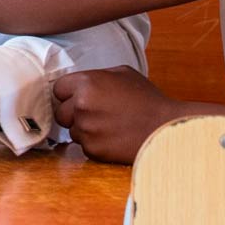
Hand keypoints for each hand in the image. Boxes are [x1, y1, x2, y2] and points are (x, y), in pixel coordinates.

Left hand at [52, 67, 185, 163]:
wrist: (166, 128)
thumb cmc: (148, 99)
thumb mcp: (123, 74)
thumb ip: (97, 76)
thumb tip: (81, 83)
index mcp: (87, 83)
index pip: (58, 89)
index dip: (69, 93)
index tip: (79, 97)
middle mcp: (81, 106)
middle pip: (61, 113)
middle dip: (74, 114)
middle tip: (96, 113)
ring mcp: (86, 130)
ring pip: (73, 131)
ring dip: (85, 130)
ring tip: (108, 126)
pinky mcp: (93, 150)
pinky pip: (84, 146)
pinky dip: (95, 144)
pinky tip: (113, 138)